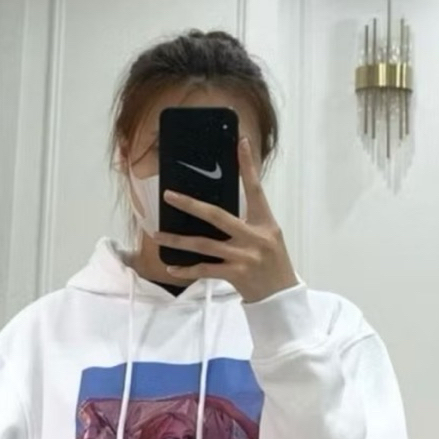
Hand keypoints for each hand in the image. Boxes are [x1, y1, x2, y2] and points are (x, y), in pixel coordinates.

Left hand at [153, 137, 298, 302]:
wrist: (281, 296)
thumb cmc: (273, 262)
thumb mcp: (268, 236)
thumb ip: (248, 222)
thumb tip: (216, 209)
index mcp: (265, 223)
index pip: (255, 189)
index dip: (247, 166)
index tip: (239, 143)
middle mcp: (254, 237)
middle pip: (217, 216)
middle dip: (190, 205)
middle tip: (169, 195)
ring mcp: (244, 257)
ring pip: (204, 245)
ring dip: (178, 241)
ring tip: (158, 235)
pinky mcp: (235, 275)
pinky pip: (205, 269)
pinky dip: (187, 269)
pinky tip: (172, 267)